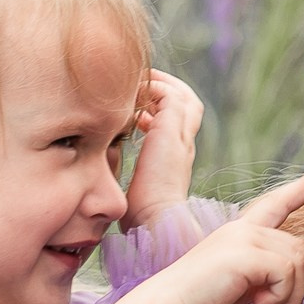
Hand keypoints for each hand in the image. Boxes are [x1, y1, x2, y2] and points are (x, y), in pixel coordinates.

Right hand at [98, 166, 303, 303]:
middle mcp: (243, 228)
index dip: (302, 188)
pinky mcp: (245, 253)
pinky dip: (282, 297)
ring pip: (297, 264)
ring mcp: (244, 237)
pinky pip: (287, 274)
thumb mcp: (240, 284)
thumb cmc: (199, 301)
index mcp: (240, 231)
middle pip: (300, 248)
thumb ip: (265, 275)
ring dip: (294, 298)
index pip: (276, 203)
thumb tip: (294, 284)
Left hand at [125, 72, 202, 229]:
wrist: (155, 221)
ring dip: (160, 85)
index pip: (179, 123)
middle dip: (166, 90)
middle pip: (188, 103)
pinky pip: (170, 95)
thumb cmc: (143, 214)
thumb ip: (135, 172)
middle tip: (142, 87)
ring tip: (137, 82)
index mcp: (178, 157)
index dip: (161, 111)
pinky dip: (155, 88)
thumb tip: (115, 166)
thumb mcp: (140, 186)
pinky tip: (134, 93)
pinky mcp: (171, 130)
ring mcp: (181, 136)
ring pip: (182, 95)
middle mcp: (184, 144)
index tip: (138, 113)